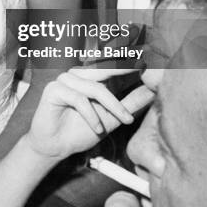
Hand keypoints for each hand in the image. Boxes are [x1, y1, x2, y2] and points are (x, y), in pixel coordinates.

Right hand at [25, 68, 153, 159]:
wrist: (55, 147)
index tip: (146, 58)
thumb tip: (152, 91)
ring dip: (113, 105)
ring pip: (95, 88)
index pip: (110, 64)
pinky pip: (79, 99)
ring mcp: (65, 80)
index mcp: (91, 78)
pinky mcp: (54, 89)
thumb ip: (129, 104)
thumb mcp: (112, 118)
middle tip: (142, 66)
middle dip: (123, 66)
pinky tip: (97, 128)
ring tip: (125, 120)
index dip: (127, 60)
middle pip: (104, 68)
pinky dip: (91, 115)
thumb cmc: (79, 131)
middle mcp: (78, 75)